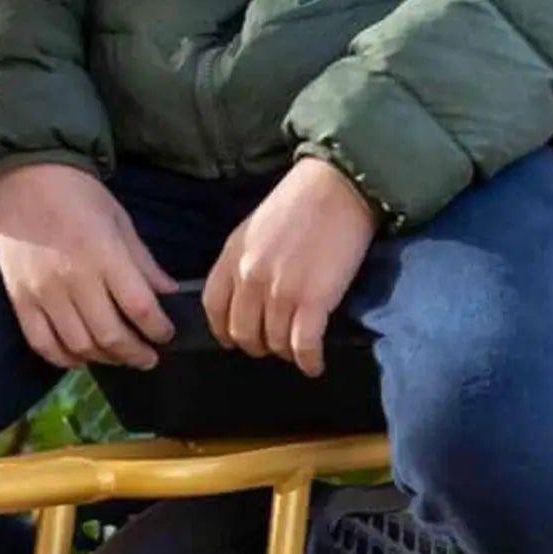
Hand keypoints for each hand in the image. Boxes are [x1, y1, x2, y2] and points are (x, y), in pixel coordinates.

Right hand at [0, 163, 176, 369]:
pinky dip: (64, 358)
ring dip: (105, 359)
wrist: (22, 178)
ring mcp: (43, 291)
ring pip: (79, 345)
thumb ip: (143, 262)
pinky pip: (42, 343)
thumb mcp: (119, 220)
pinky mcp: (20, 298)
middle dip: (136, 354)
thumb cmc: (76, 194)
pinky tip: (80, 356)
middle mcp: (74, 278)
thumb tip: (168, 293)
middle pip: (111, 335)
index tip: (165, 333)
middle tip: (148, 357)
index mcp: (105, 254)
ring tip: (117, 356)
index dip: (159, 329)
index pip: (140, 307)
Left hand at [201, 156, 377, 373]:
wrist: (338, 188)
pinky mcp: (313, 301)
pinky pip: (303, 345)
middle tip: (272, 345)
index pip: (214, 307)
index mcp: (232, 256)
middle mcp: (250, 278)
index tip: (233, 339)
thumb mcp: (254, 229)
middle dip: (256, 345)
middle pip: (242, 332)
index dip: (222, 330)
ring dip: (285, 352)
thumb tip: (245, 296)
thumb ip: (243, 262)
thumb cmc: (300, 203)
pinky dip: (308, 361)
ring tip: (297, 348)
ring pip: (273, 343)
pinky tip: (314, 365)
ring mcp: (280, 292)